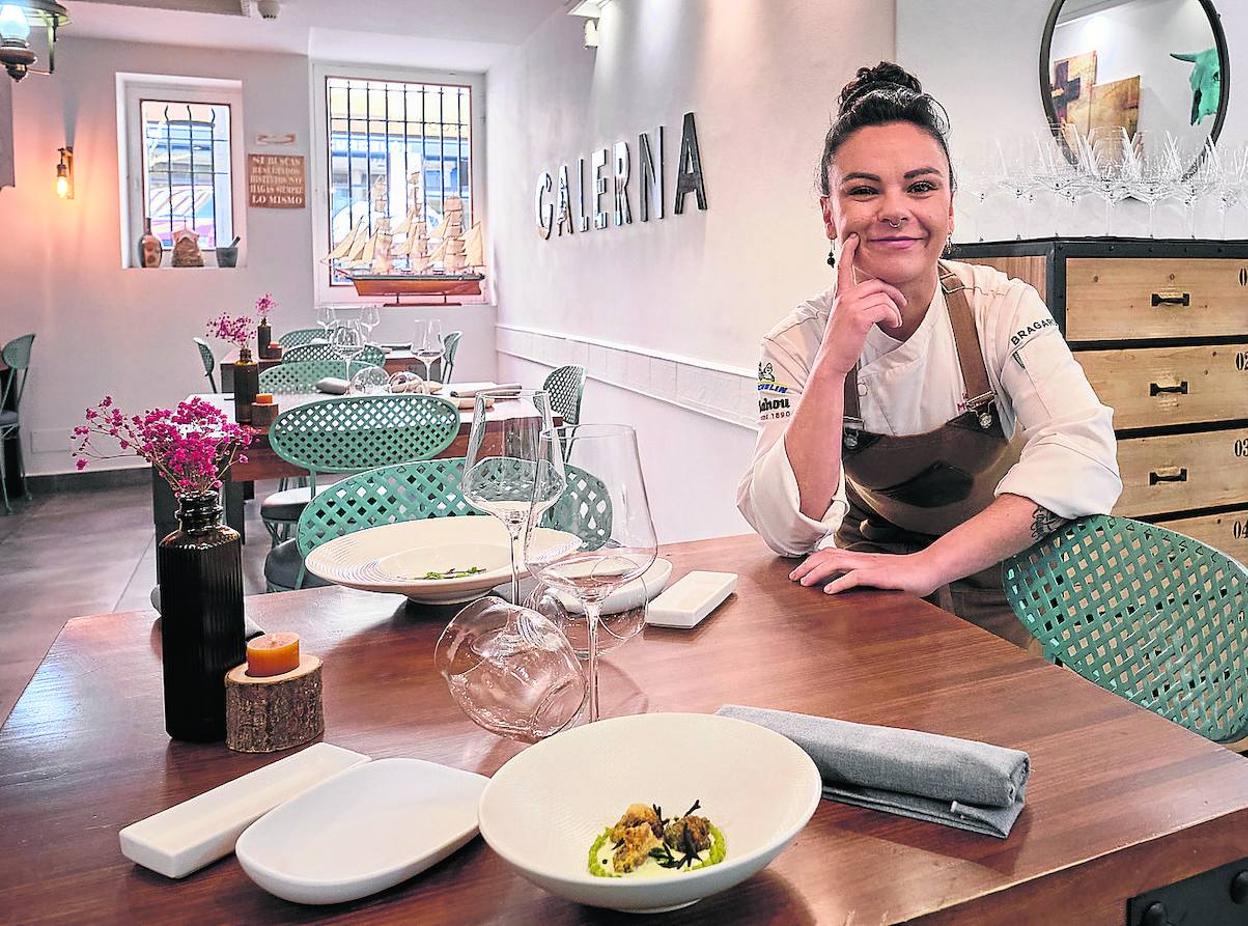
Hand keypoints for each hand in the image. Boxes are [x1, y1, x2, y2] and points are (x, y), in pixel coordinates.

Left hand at [788, 547, 941, 597]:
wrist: (930, 568)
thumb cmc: (907, 574)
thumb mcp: (880, 575)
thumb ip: (863, 577)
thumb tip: (844, 585)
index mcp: (861, 558)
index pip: (830, 554)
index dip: (812, 561)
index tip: (799, 572)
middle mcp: (862, 558)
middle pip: (827, 556)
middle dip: (807, 566)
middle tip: (792, 578)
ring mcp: (870, 565)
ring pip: (836, 563)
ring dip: (817, 572)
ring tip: (804, 583)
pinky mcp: (880, 575)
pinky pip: (855, 576)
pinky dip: (839, 583)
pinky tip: (829, 591)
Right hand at [815, 233, 906, 377]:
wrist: (832, 360)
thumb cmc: (841, 342)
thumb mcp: (846, 318)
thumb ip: (857, 305)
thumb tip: (878, 300)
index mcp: (841, 296)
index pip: (842, 268)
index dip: (848, 251)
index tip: (853, 239)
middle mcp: (845, 297)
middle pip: (877, 284)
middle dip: (894, 293)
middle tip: (902, 304)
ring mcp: (851, 306)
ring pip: (884, 297)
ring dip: (895, 310)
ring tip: (896, 321)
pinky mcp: (860, 317)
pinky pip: (886, 309)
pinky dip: (894, 317)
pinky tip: (893, 324)